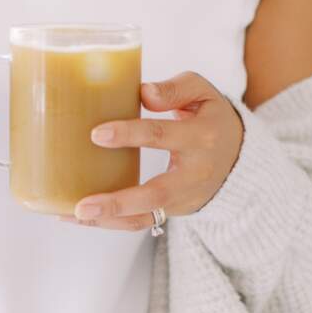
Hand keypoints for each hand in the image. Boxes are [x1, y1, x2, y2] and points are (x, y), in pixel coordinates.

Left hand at [66, 72, 243, 230]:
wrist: (238, 159)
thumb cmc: (210, 119)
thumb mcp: (203, 94)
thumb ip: (175, 89)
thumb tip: (142, 93)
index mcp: (200, 137)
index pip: (161, 136)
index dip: (129, 135)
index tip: (96, 134)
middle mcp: (194, 173)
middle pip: (155, 193)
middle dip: (117, 201)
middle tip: (82, 204)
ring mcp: (183, 198)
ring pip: (145, 216)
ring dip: (108, 220)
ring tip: (73, 214)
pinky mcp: (172, 211)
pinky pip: (140, 222)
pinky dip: (110, 222)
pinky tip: (79, 216)